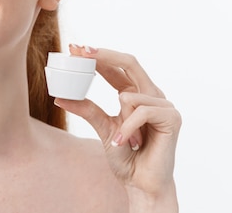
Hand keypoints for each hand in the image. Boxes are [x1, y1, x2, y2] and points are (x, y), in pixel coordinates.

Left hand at [54, 45, 180, 202]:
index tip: (75, 48)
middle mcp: (151, 94)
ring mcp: (164, 105)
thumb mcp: (102, 128)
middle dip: (104, 55)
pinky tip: (125, 142)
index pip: (116, 67)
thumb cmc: (126, 156)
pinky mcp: (172, 117)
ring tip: (121, 141)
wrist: (142, 183)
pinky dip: (129, 128)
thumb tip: (59, 97)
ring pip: (131, 95)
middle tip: (80, 51)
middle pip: (130, 62)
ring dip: (121, 120)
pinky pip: (142, 111)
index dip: (97, 56)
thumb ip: (86, 109)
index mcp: (135, 94)